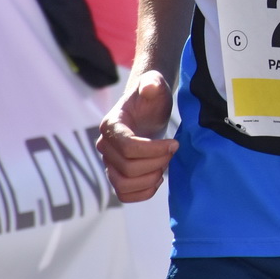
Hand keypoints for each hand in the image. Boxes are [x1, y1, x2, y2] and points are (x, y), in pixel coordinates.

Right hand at [97, 70, 177, 201]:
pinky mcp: (118, 175)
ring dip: (150, 179)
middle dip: (157, 162)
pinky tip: (158, 178)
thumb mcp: (155, 85)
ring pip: (122, 185)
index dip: (153, 150)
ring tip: (165, 165)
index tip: (174, 144)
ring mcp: (110, 162)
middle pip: (127, 168)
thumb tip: (150, 87)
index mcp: (112, 124)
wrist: (149, 110)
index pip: (127, 147)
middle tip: (173, 151)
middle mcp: (105, 145)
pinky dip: (143, 192)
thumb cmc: (152, 97)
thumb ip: (152, 84)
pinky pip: (124, 194)